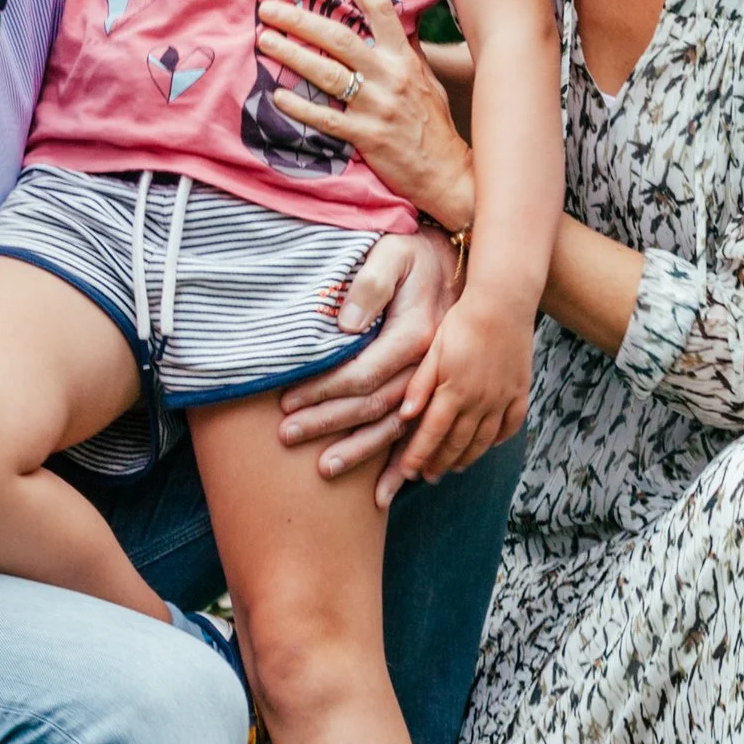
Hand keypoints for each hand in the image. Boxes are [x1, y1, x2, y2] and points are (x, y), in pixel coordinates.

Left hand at [258, 0, 475, 232]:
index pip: (379, 8)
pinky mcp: (366, 136)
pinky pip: (326, 119)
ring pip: (327, 74)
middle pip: (339, 38)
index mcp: (404, 57)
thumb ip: (405, 50)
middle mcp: (390, 76)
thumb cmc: (433, 124)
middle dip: (300, 20)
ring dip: (292, 55)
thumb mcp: (425, 79)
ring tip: (264, 41)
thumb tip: (394, 21)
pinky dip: (300, 107)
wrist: (447, 173)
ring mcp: (377, 106)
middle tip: (269, 8)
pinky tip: (277, 96)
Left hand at [276, 224, 456, 502]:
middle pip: (374, 406)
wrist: (457, 261)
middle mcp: (430, 368)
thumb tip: (347, 325)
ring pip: (397, 429)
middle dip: (328, 424)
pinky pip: (420, 435)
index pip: (362, 373)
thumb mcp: (392, 253)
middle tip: (286, 437)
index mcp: (416, 336)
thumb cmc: (414, 255)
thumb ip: (369, 284)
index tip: (286, 401)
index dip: (323, 389)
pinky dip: (403, 464)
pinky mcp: (439, 392)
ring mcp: (438, 385)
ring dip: (360, 451)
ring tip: (323, 471)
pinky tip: (385, 490)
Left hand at [391, 286, 532, 485]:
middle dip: (439, 463)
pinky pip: (511, 426)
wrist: (503, 302)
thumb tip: (404, 416)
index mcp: (454, 391)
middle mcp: (480, 401)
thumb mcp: (433, 350)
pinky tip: (488, 445)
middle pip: (457, 443)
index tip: (406, 473)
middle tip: (427, 476)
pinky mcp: (520, 392)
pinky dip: (498, 440)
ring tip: (453, 468)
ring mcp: (503, 399)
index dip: (418, 457)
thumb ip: (420, 385)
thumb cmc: (461, 321)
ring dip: (466, 458)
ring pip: (483, 440)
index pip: (431, 434)